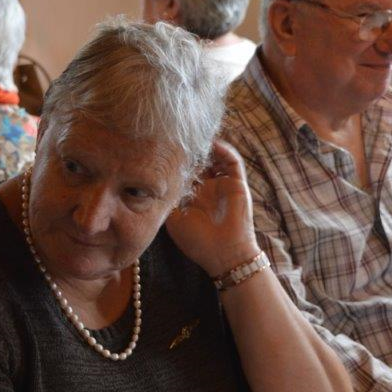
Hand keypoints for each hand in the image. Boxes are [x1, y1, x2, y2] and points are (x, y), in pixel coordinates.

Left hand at [166, 140, 259, 277]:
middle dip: (190, 151)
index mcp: (192, 197)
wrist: (224, 253)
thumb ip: (167, 199)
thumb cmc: (197, 241)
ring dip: (207, 148)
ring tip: (195, 138)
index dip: (176, 161)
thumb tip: (154, 181)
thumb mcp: (173, 219)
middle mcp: (208, 189)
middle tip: (178, 138)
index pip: (184, 173)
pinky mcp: (237, 183)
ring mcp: (223, 185)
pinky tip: (213, 144)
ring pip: (216, 159)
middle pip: (199, 162)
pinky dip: (224, 150)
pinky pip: (233, 162)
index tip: (163, 149)